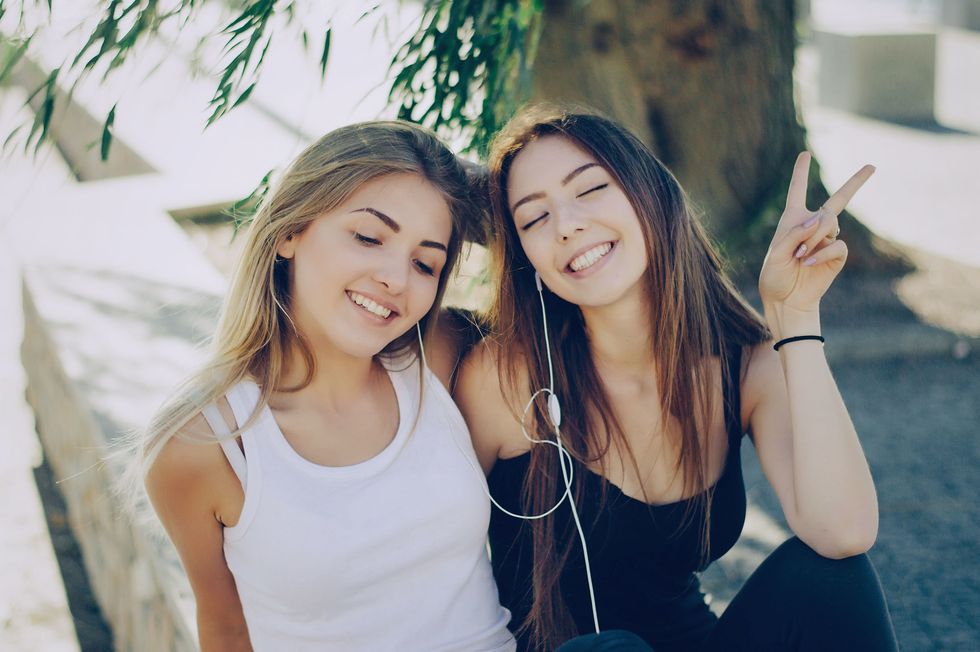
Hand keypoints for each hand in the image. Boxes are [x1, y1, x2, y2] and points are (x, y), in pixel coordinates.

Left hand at [759, 152, 874, 311]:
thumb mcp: (776, 253)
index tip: (805, 154)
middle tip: (872, 166)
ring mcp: (828, 239)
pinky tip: (809, 261)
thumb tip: (820, 217)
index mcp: (792, 219)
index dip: (801, 172)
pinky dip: (822, 251)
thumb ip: (795, 232)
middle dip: (857, 181)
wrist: (786, 299)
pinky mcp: (837, 254)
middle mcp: (812, 225)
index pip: (797, 190)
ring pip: (830, 222)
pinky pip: (837, 243)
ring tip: (800, 256)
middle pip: (839, 199)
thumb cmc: (775, 276)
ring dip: (813, 237)